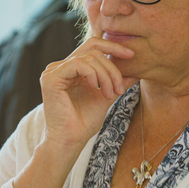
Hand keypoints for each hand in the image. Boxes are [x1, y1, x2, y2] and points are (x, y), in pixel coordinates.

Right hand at [39, 37, 137, 151]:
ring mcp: (53, 71)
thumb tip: (138, 71)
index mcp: (72, 69)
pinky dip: (92, 74)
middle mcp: (61, 67)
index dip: (113, 47)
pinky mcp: (51, 78)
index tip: (132, 55)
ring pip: (88, 57)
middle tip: (120, 87)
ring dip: (105, 75)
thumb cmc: (85, 122)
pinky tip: (95, 88)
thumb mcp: (107, 96)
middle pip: (93, 49)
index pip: (93, 47)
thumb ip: (118, 82)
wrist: (71, 140)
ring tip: (109, 94)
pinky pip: (77, 64)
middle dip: (112, 67)